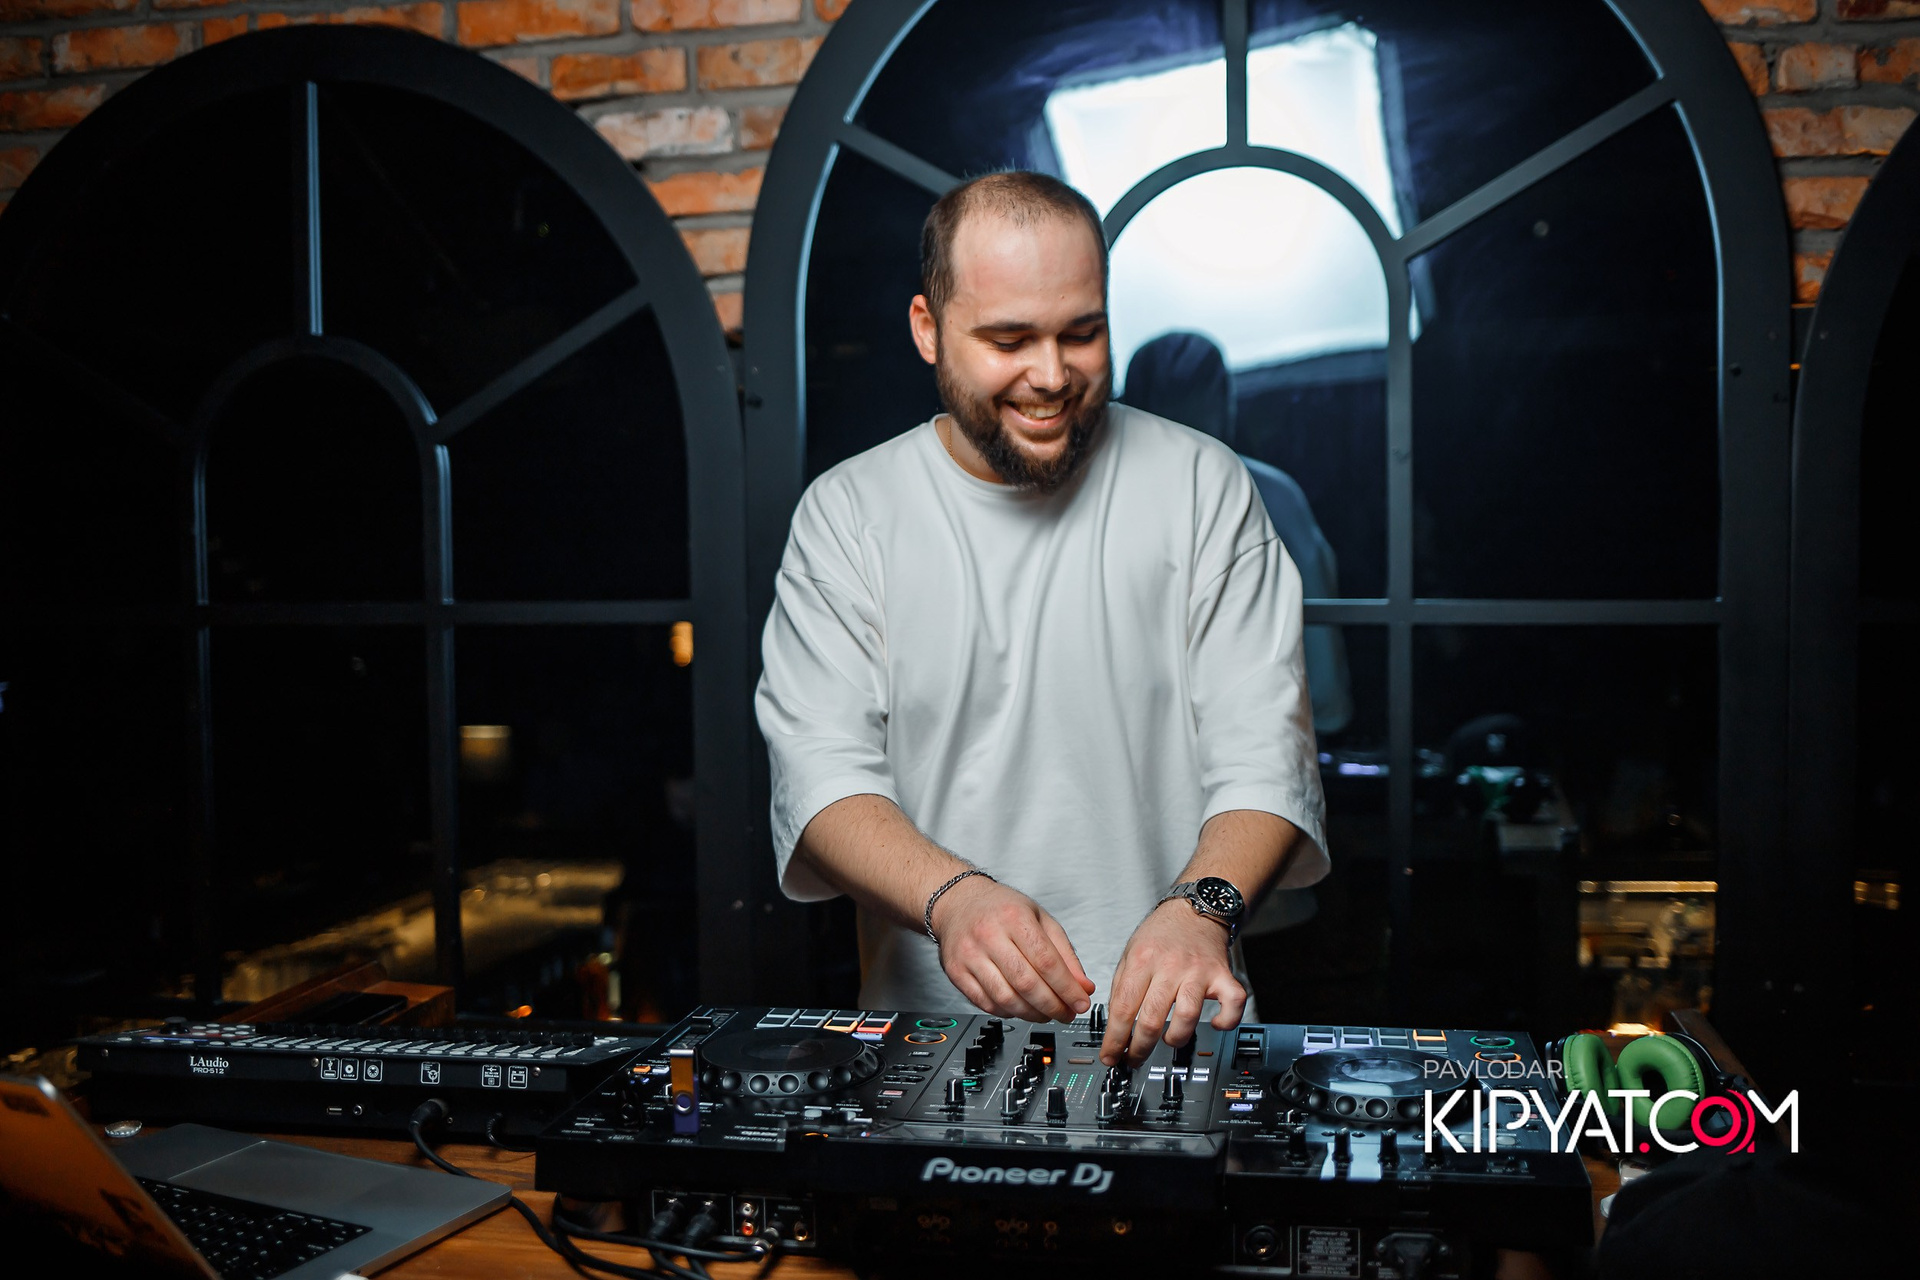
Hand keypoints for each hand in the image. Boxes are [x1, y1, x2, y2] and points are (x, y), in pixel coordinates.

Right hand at [931, 876, 1094, 1022]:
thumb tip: (1083, 987)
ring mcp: (969, 955)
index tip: (1081, 1002)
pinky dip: (1009, 1012)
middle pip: (1026, 983)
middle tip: (1067, 1014)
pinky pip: (986, 1004)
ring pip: (1006, 998)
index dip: (1067, 988)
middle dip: (1053, 1006)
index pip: (1046, 961)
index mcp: (1014, 917)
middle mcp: (988, 935)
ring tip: (1047, 1013)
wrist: (958, 902)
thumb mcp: (1040, 919)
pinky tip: (1021, 1008)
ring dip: (1032, 1014)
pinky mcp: (956, 972)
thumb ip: (1065, 954)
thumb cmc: (1002, 909)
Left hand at [1099, 900, 1245, 1066]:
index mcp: (1143, 960)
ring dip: (1175, 1038)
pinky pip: (1232, 1003)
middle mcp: (1170, 966)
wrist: (1194, 909)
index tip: (1110, 1055)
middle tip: (1133, 1058)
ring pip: (1187, 1015)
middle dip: (1138, 1048)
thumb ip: (1122, 986)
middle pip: (1151, 1017)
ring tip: (1168, 1040)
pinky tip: (1215, 1024)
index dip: (1114, 1038)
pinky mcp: (1222, 975)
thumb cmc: (1162, 933)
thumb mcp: (1131, 952)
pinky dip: (1226, 1020)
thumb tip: (1115, 1024)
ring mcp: (1198, 972)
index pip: (1123, 1007)